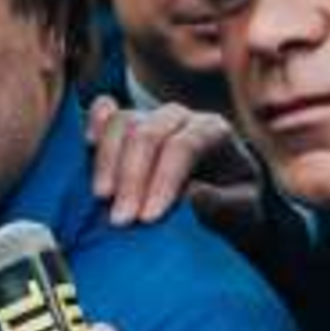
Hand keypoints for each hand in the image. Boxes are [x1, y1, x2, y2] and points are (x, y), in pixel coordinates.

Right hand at [87, 96, 265, 237]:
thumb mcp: (242, 213)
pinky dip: (93, 124)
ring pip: (121, 122)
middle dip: (131, 177)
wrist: (217, 200)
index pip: (184, 146)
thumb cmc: (231, 206)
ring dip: (107, 161)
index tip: (148, 218)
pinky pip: (104, 111)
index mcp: (213, 131)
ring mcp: (149, 118)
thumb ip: (224, 206)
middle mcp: (180, 118)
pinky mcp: (124, 126)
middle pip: (148, 133)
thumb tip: (194, 196)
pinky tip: (88, 145)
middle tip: (121, 219)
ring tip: (103, 198)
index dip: (163, 180)